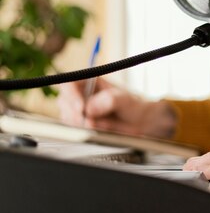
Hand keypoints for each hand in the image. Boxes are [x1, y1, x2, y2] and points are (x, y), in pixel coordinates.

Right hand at [57, 78, 176, 137]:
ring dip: (78, 123)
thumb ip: (108, 101)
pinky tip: (96, 130)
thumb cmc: (133, 106)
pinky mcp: (81, 124)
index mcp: (90, 81)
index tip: (81, 108)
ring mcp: (79, 110)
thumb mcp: (125, 99)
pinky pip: (74, 128)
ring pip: (67, 117)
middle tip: (87, 121)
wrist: (141, 122)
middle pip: (64, 101)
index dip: (71, 95)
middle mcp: (81, 95)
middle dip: (74, 113)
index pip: (70, 84)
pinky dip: (82, 131)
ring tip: (97, 126)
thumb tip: (89, 109)